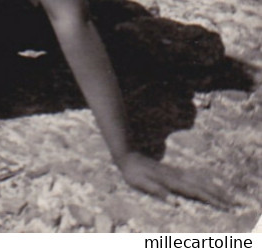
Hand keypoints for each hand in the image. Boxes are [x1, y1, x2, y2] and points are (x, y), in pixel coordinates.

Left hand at [117, 152, 233, 207]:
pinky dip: (207, 182)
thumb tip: (176, 203)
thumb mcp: (142, 184)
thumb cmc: (134, 173)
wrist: (129, 156)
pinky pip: (196, 177)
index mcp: (172, 182)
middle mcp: (178, 177)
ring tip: (229, 197)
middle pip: (203, 187)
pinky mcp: (175, 172)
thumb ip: (158, 193)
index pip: (196, 193)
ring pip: (201, 181)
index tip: (225, 207)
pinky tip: (212, 185)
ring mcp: (177, 173)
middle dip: (220, 196)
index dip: (211, 200)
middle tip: (235, 205)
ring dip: (216, 189)